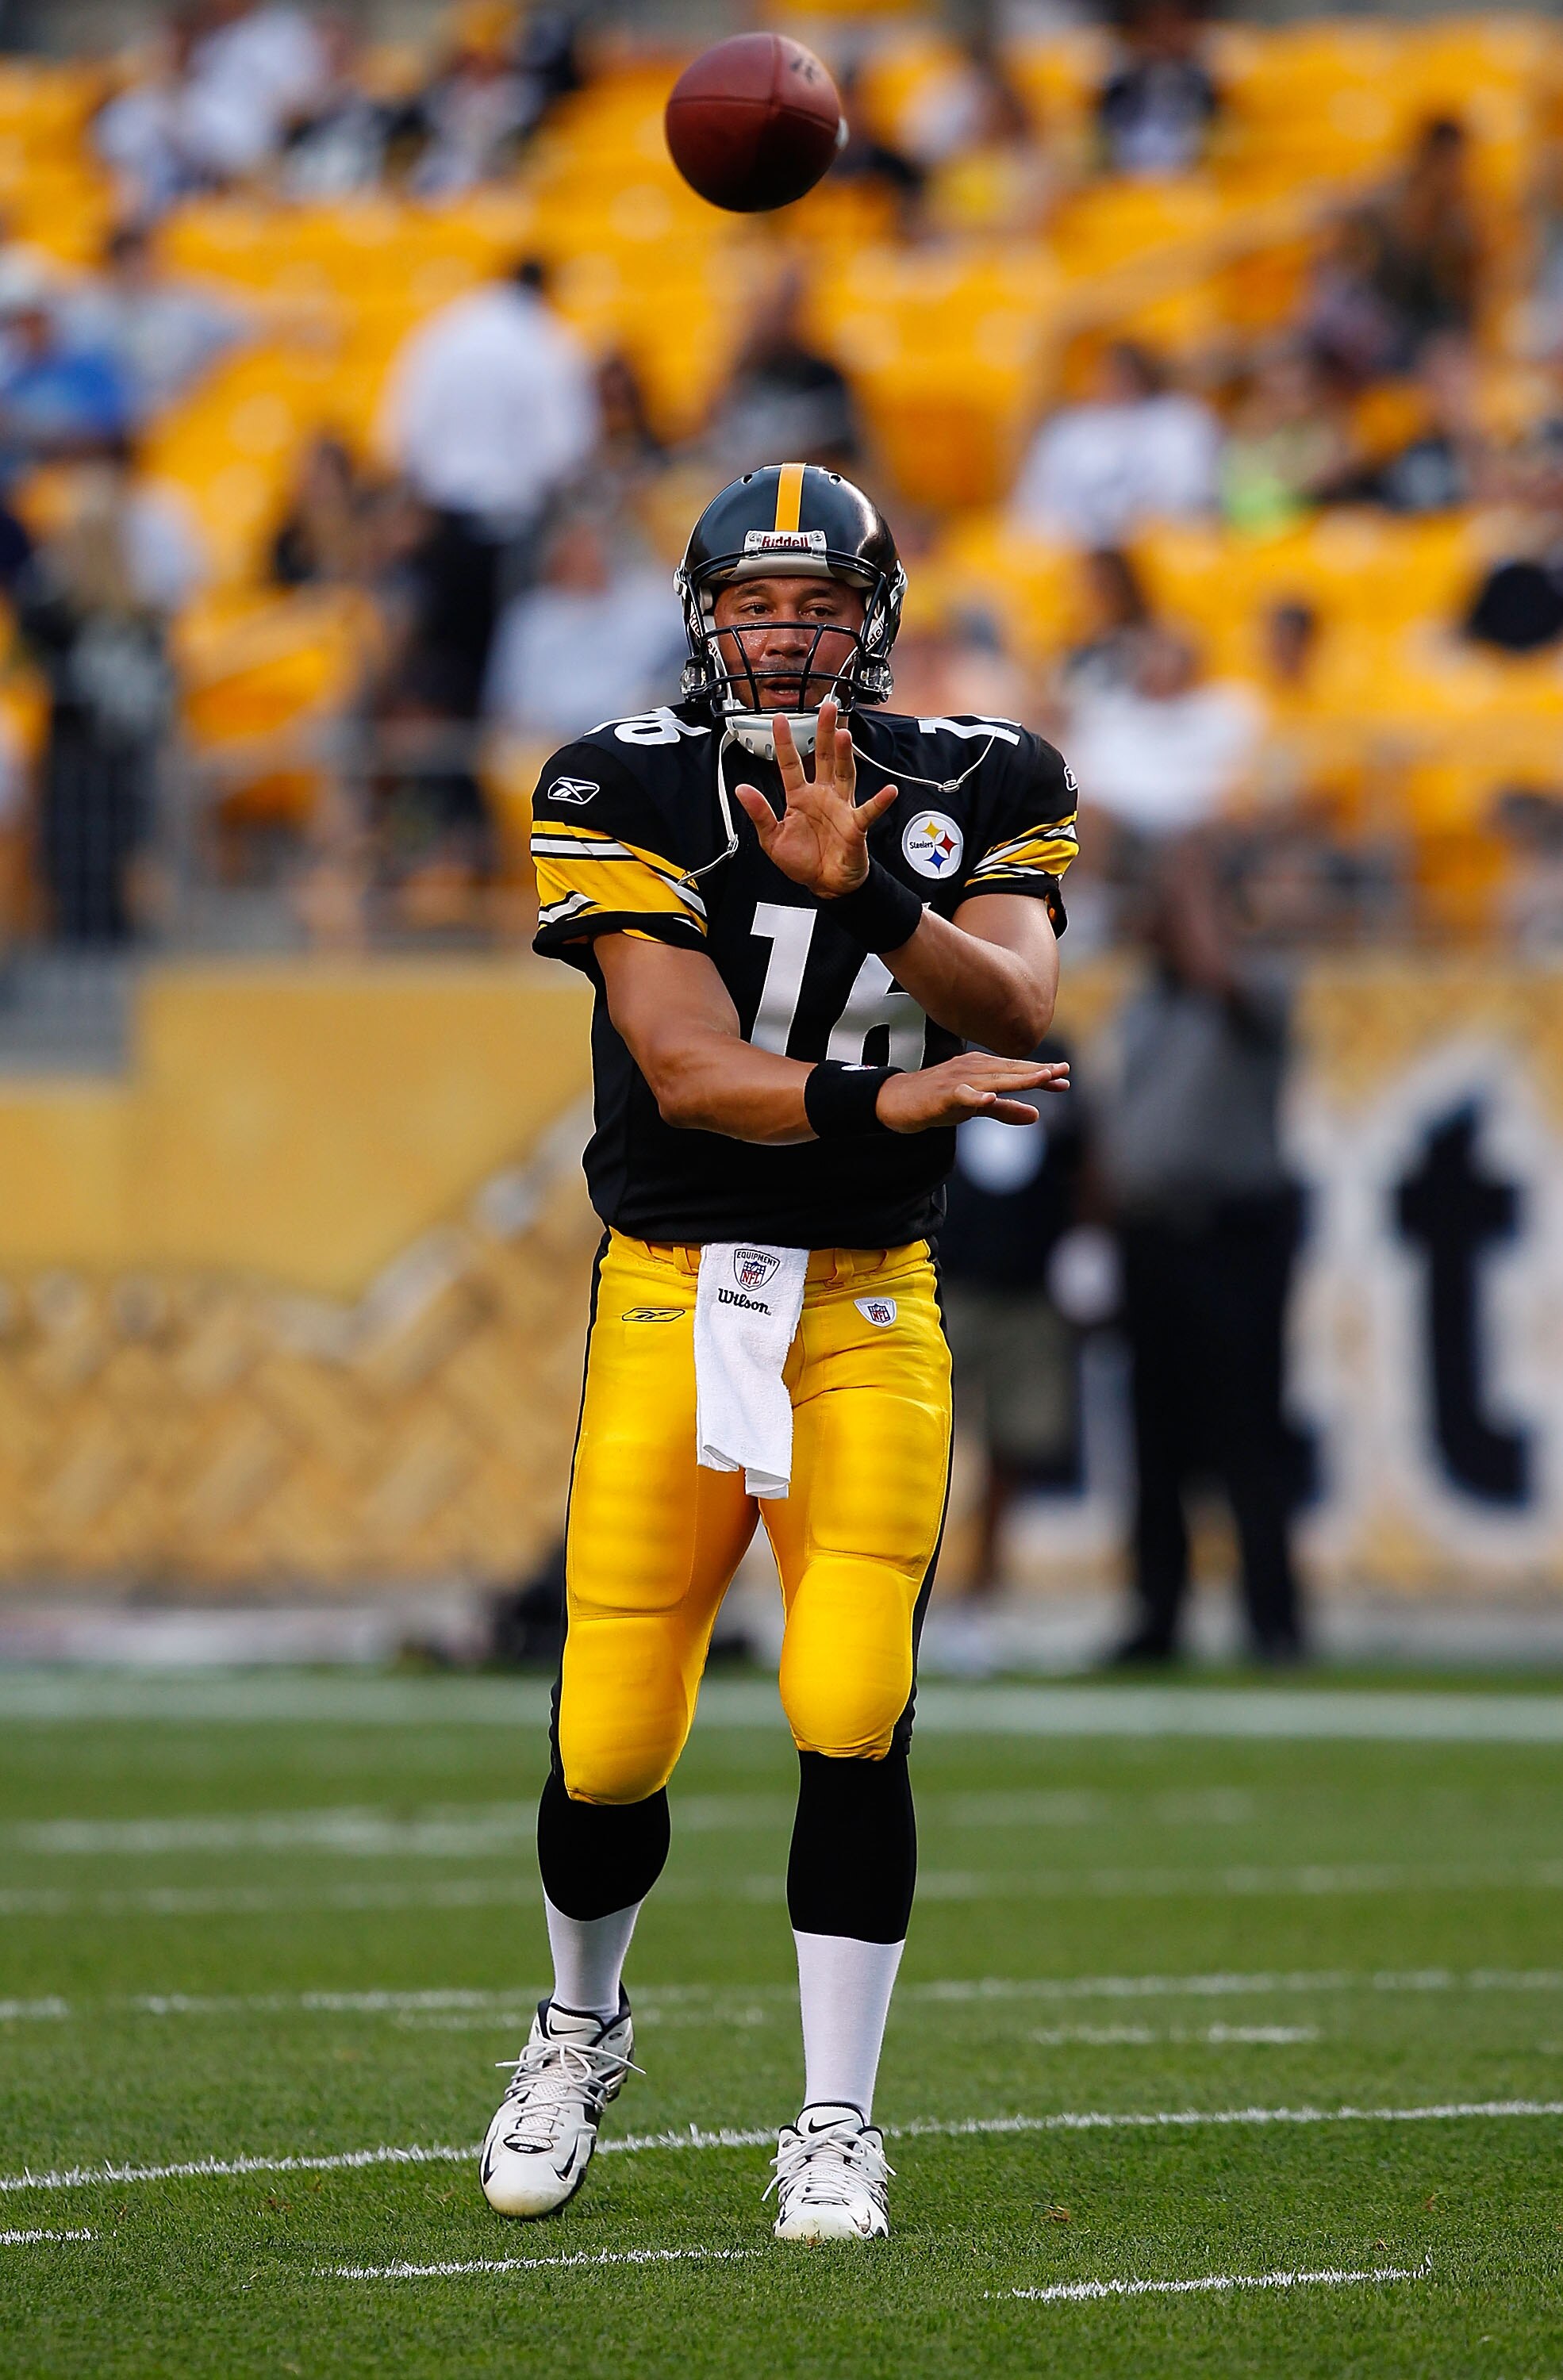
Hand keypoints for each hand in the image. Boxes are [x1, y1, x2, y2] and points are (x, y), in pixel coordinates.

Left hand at [731, 700, 898, 897]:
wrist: (826, 884)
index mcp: (800, 797)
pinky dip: (879, 802)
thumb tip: (741, 790)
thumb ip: (759, 813)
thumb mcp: (772, 839)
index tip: (778, 719)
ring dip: (844, 756)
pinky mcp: (856, 826)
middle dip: (824, 733)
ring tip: (844, 735)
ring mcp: (841, 807)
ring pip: (844, 774)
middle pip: (823, 758)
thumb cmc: (803, 861)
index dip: (784, 742)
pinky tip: (888, 791)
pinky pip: (868, 811)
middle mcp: (822, 796)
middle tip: (826, 709)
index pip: (790, 764)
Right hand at [875, 1055, 1069, 1133]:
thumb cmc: (937, 1100)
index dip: (1040, 1075)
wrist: (897, 1100)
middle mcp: (972, 1067)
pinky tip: (989, 1098)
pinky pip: (962, 1094)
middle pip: (1010, 1071)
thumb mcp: (976, 1107)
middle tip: (1063, 1073)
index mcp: (981, 1068)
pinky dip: (975, 1095)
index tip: (1064, 1078)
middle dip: (1037, 1072)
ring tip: (1041, 1078)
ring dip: (1017, 1079)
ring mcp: (958, 1079)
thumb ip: (1005, 1110)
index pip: (1016, 1071)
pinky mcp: (943, 1094)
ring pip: (993, 1079)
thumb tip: (1036, 1116)